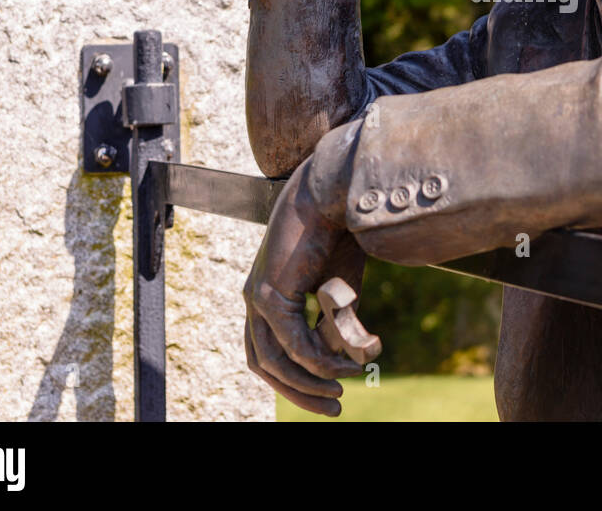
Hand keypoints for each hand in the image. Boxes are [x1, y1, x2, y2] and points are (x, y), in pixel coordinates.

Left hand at [243, 156, 368, 415]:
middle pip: (264, 364)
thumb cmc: (338, 233)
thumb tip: (347, 359)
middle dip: (298, 392)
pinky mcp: (270, 294)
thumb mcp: (341, 286)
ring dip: (308, 383)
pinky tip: (342, 368)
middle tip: (333, 408)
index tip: (331, 392)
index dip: (296, 379)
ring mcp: (257, 298)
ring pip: (275, 361)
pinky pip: (291, 343)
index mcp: (267, 295)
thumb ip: (337, 322)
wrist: (332, 193)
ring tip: (341, 391)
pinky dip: (316, 361)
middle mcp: (255, 299)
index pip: (270, 352)